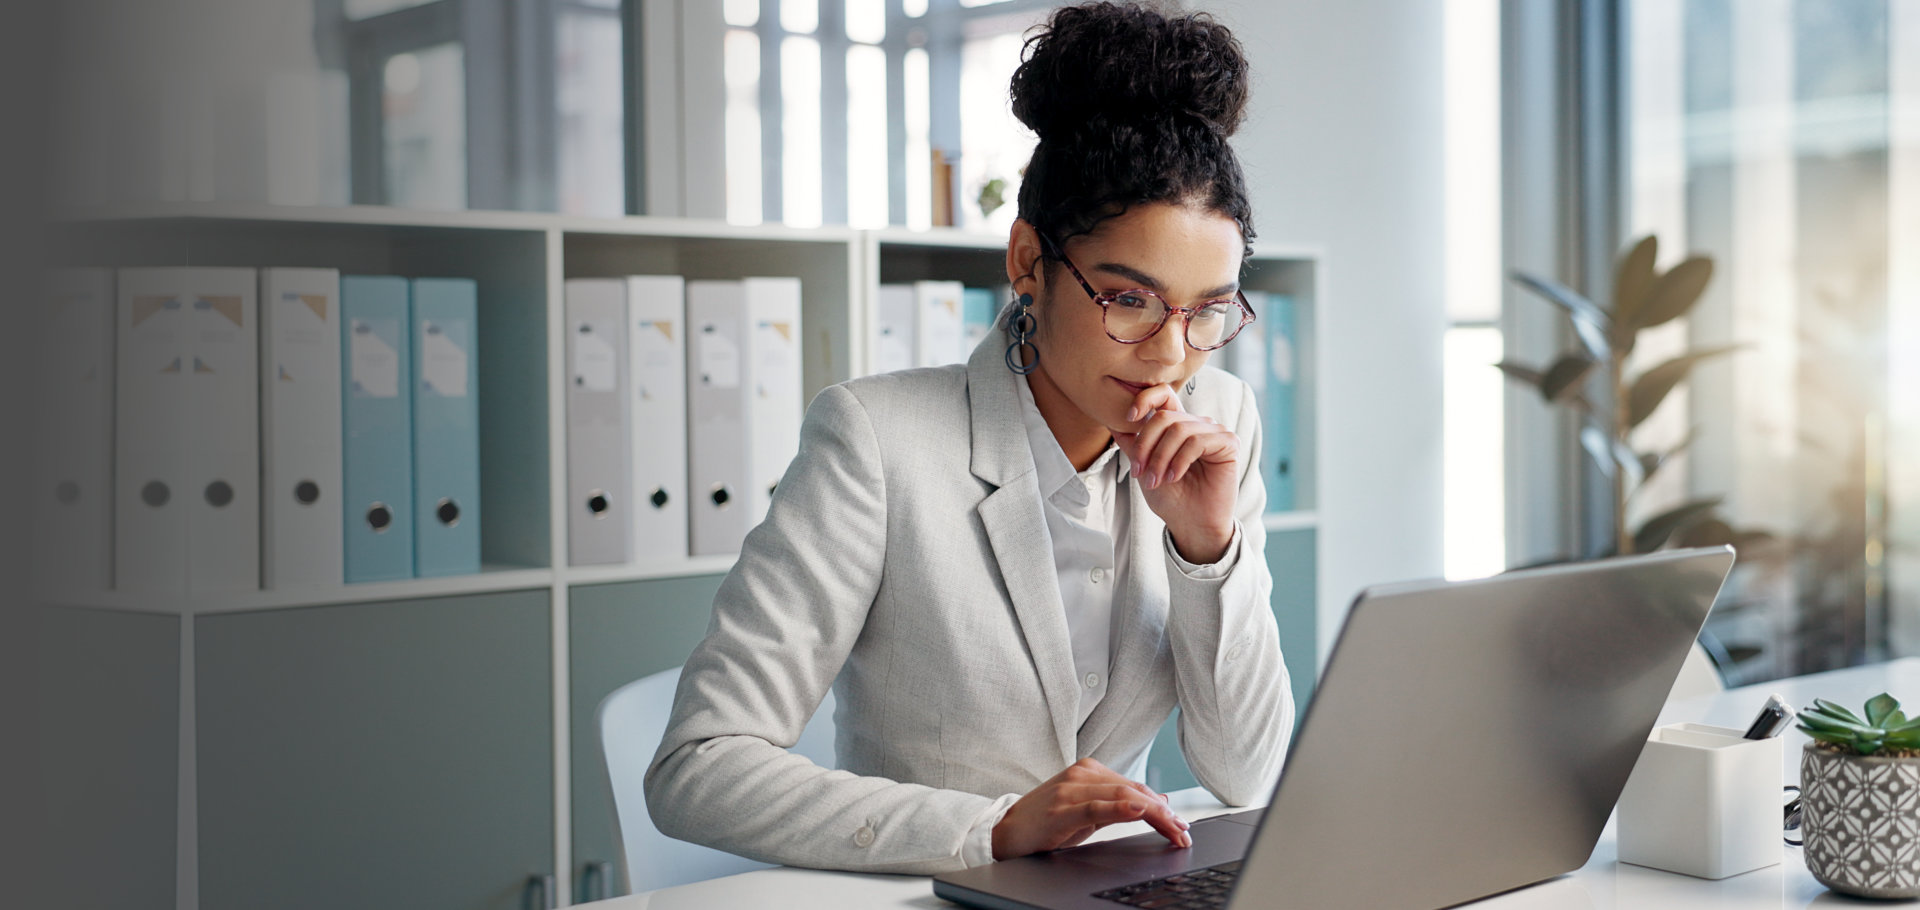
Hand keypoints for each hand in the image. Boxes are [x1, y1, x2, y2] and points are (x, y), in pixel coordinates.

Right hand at [992, 758, 1191, 859]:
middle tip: (1183, 832)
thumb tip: (1157, 803)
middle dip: (1164, 813)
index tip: (1181, 825)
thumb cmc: (1047, 822)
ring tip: (1173, 828)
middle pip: (1134, 791)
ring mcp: (1071, 790)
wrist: (1007, 831)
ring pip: (1122, 796)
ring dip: (1154, 813)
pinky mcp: (1062, 809)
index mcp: (1090, 771)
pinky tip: (1139, 810)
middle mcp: (1082, 775)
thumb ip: (1119, 805)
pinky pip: (1097, 806)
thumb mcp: (1087, 811)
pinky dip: (1121, 808)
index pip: (1135, 787)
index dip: (1162, 806)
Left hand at [1110, 384, 1240, 563]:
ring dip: (1161, 458)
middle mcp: (1197, 424)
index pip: (1164, 394)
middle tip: (1139, 471)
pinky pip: (1197, 441)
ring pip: (1179, 430)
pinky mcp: (1228, 443)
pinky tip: (1174, 477)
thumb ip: (1132, 444)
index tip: (1128, 418)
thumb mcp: (1143, 468)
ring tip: (1156, 480)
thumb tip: (1111, 421)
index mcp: (1177, 425)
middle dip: (1146, 445)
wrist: (1191, 524)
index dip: (1145, 399)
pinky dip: (1180, 460)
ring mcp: (1214, 432)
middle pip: (1165, 417)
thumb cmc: (1170, 498)